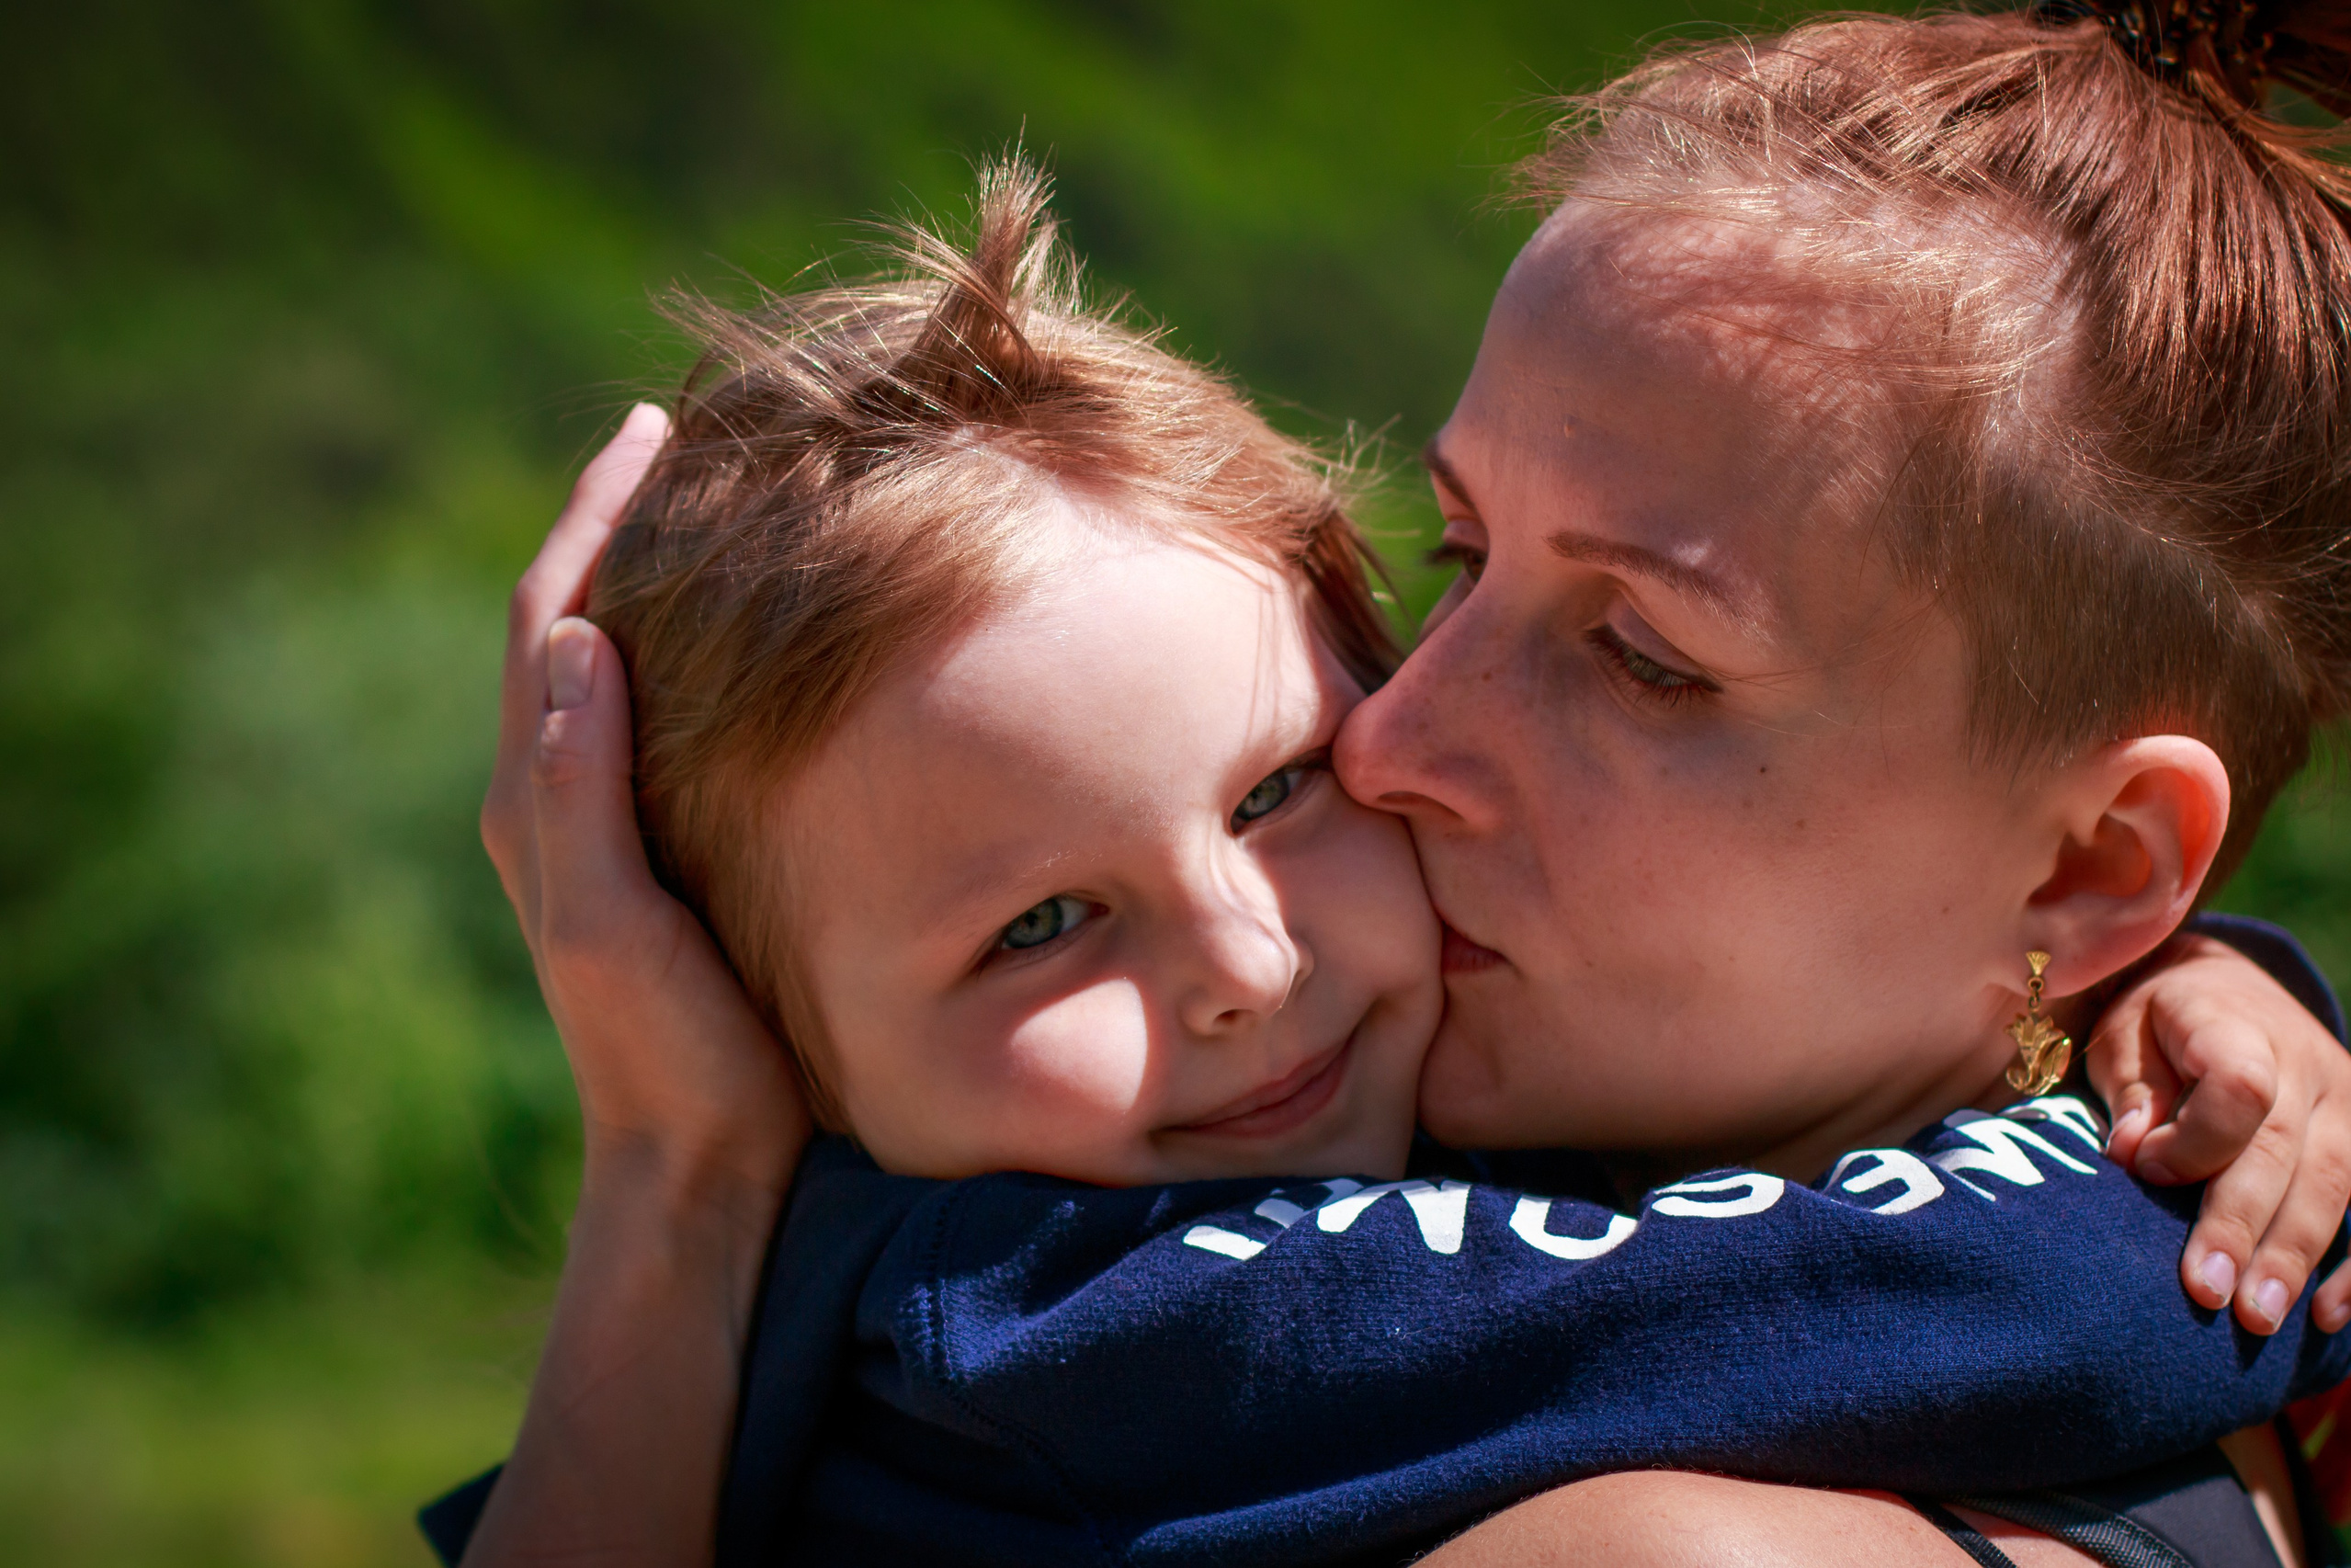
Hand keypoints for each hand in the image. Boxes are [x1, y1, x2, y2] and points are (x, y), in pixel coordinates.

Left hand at [481, 403, 808, 1199]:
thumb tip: (581, 642)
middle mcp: (550, 798)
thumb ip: (582, 790)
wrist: (700, 1157)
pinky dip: (679, 649)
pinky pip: (645, 718)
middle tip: (683, 442)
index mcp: (535, 799)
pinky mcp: (644, 854)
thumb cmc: (671, 1051)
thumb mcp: (617, 924)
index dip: (596, 515)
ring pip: (607, 666)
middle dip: (616, 523)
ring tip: (713, 511)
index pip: (554, 616)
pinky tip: (740, 639)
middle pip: (568, 621)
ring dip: (646, 578)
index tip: (653, 431)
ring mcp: (595, 828)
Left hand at [2091, 935, 2350, 1335]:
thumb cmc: (2156, 1022)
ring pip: (2336, 1188)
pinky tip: (2325, 1316)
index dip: (2196, 1140)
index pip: (2240, 1090)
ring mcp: (2348, 1103)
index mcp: (2240, 1027)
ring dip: (2299, 1260)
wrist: (2222, 990)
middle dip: (2247, 1232)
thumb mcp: (2123, 1034)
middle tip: (2211, 1295)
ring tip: (2258, 1320)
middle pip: (2288, 1155)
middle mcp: (2310, 1066)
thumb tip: (2134, 1152)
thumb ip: (2130, 1089)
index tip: (2147, 1173)